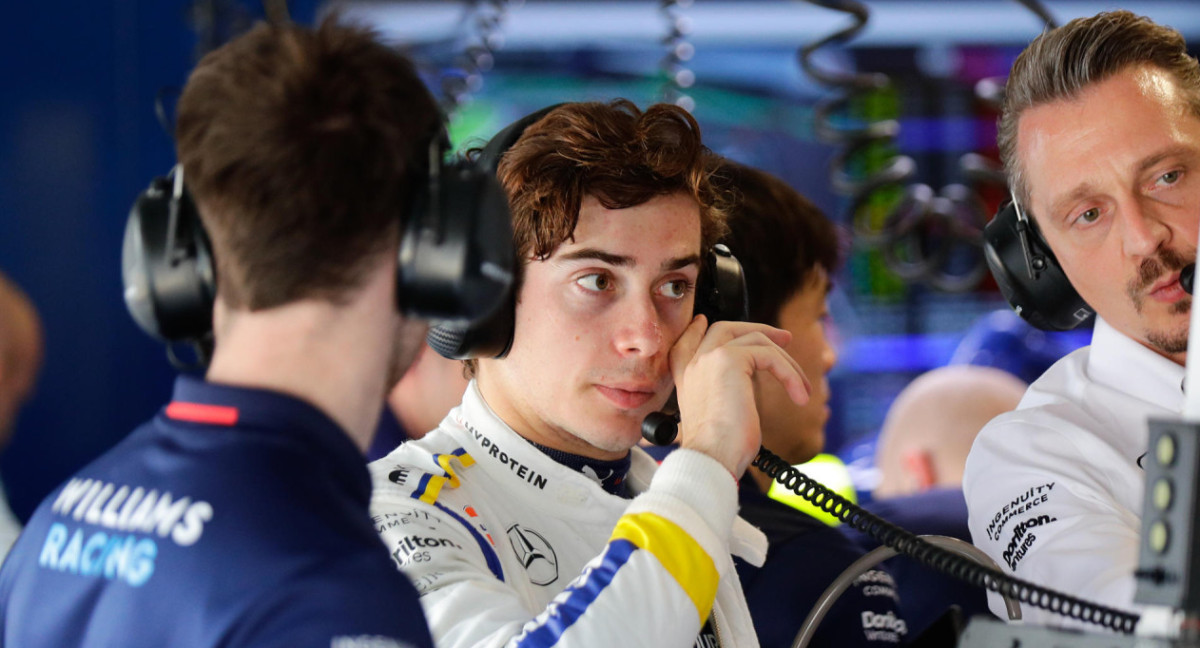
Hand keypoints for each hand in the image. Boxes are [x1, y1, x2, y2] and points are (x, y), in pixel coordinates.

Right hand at [670, 315, 809, 476]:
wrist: (711, 457)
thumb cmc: (718, 448)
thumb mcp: (718, 414)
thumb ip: (724, 391)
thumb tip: (750, 381)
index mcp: (686, 375)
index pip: (689, 340)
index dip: (701, 329)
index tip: (711, 323)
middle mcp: (693, 362)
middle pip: (725, 328)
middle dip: (756, 328)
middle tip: (784, 338)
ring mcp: (710, 357)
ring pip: (755, 340)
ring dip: (786, 362)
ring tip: (801, 387)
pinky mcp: (729, 359)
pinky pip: (770, 356)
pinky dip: (790, 375)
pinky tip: (799, 397)